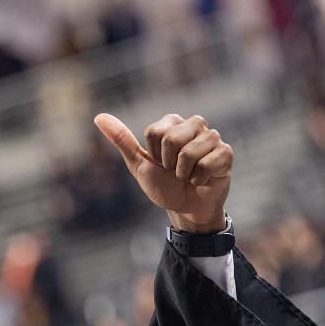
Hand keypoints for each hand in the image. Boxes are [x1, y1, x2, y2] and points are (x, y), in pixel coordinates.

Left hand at [95, 112, 232, 232]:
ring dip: (183, 173)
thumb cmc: (163, 185)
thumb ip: (121, 140)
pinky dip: (198, 179)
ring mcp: (212, 137)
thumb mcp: (139, 164)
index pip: (155, 132)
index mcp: (173, 123)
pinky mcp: (225, 153)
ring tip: (188, 176)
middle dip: (168, 163)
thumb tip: (99, 117)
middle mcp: (194, 124)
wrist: (184, 209)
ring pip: (189, 152)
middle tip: (174, 171)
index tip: (160, 163)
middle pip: (172, 138)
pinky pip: (207, 163)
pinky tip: (202, 180)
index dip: (153, 154)